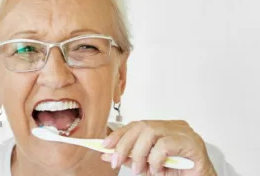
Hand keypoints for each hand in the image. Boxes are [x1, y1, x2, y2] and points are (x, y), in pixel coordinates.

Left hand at [101, 120, 216, 175]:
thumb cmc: (179, 173)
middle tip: (116, 161)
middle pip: (141, 126)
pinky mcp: (192, 143)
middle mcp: (174, 126)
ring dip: (139, 153)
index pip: (136, 125)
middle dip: (124, 144)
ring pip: (151, 132)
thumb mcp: (149, 166)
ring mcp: (184, 132)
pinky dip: (155, 158)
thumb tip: (108, 154)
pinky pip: (165, 144)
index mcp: (163, 128)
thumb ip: (131, 158)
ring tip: (140, 170)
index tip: (105, 146)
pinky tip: (157, 168)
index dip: (119, 134)